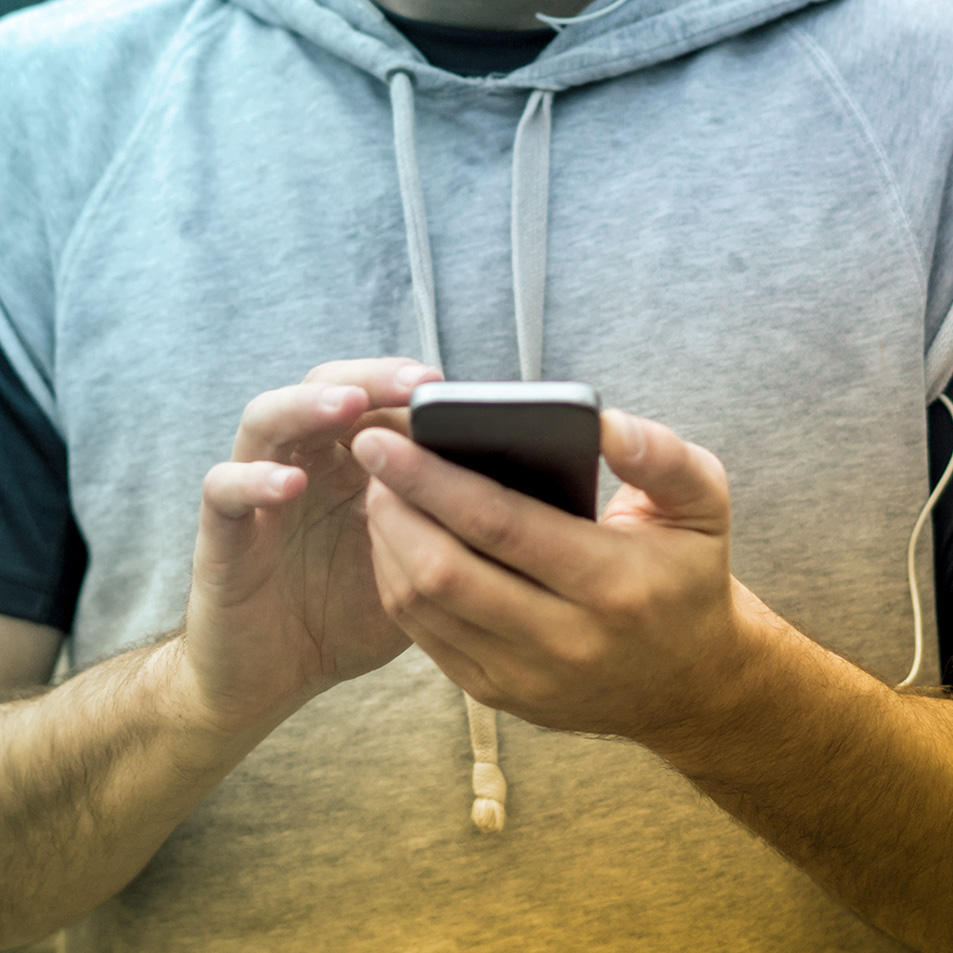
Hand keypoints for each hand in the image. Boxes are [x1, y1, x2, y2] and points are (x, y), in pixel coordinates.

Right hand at [180, 358, 441, 734]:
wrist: (274, 675)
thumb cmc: (347, 614)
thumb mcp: (413, 568)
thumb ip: (443, 530)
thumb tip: (519, 506)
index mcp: (350, 467)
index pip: (374, 400)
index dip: (407, 387)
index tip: (451, 388)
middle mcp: (303, 465)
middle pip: (324, 390)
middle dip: (370, 378)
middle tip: (417, 383)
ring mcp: (259, 494)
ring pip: (266, 422)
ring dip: (306, 406)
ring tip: (347, 407)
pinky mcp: (222, 533)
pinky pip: (226, 492)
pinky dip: (253, 480)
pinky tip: (290, 483)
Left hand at [350, 410, 750, 746]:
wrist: (689, 684)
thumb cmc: (688, 577)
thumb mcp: (703, 504)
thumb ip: (659, 455)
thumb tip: (599, 422)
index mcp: (613, 584)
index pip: (500, 524)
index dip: (431, 478)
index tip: (384, 437)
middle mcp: (565, 641)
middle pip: (444, 571)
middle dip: (392, 507)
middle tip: (370, 458)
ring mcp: (526, 677)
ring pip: (424, 607)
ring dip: (386, 544)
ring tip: (380, 493)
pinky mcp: (500, 695)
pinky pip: (426, 637)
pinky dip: (399, 585)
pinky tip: (396, 543)